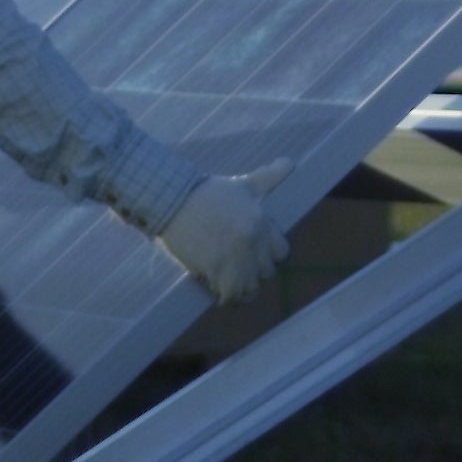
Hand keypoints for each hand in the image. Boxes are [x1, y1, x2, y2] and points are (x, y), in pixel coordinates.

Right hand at [153, 160, 292, 305]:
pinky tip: (219, 294)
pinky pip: (231, 296)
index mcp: (261, 221)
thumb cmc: (207, 192)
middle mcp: (252, 241)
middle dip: (254, 271)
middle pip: (266, 273)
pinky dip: (228, 299)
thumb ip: (270, 177)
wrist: (172, 200)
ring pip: (251, 288)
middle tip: (238, 268)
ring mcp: (235, 257)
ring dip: (242, 288)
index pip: (282, 252)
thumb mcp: (243, 183)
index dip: (268, 255)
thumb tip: (290, 163)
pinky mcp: (216, 270)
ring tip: (230, 284)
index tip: (254, 253)